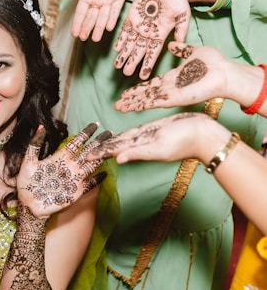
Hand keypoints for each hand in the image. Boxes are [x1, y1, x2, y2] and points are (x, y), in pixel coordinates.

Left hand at [16, 123, 110, 218]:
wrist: (28, 204)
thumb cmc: (26, 183)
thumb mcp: (28, 162)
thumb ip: (35, 145)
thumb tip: (41, 126)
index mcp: (59, 158)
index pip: (75, 143)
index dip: (85, 134)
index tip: (95, 125)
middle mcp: (69, 166)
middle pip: (87, 151)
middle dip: (98, 142)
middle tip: (109, 132)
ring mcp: (74, 179)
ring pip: (91, 165)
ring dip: (100, 157)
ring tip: (110, 149)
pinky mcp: (76, 192)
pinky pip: (91, 184)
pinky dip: (98, 179)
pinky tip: (105, 173)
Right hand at [61, 0, 129, 41]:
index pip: (80, 12)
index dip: (77, 23)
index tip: (74, 34)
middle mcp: (97, 0)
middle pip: (91, 17)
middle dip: (87, 28)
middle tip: (83, 38)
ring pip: (103, 17)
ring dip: (99, 28)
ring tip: (95, 38)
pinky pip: (116, 10)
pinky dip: (112, 18)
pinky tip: (109, 28)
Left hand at [87, 112, 220, 164]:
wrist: (205, 134)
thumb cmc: (185, 141)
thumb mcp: (159, 148)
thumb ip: (138, 153)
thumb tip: (118, 159)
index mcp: (140, 149)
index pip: (114, 151)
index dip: (99, 153)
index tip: (84, 158)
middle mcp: (142, 144)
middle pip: (116, 146)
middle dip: (100, 149)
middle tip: (84, 153)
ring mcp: (148, 138)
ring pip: (123, 140)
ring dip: (110, 143)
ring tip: (96, 145)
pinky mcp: (154, 131)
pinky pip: (134, 133)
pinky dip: (124, 135)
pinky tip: (119, 136)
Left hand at [114, 0, 192, 78]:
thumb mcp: (183, 14)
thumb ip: (181, 29)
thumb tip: (180, 42)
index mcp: (161, 34)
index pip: (153, 52)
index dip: (148, 64)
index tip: (143, 76)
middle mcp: (149, 32)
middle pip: (139, 50)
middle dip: (132, 61)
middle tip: (126, 73)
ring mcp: (140, 25)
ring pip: (130, 43)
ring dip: (124, 54)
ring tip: (117, 65)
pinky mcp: (132, 16)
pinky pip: (124, 30)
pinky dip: (120, 39)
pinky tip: (116, 49)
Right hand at [115, 41, 228, 111]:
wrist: (225, 73)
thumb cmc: (215, 63)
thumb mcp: (194, 51)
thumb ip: (182, 50)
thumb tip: (173, 45)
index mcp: (174, 78)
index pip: (152, 84)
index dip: (139, 87)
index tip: (128, 90)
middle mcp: (171, 88)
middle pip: (146, 94)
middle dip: (132, 98)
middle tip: (118, 102)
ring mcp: (172, 94)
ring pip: (147, 100)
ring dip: (133, 103)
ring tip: (119, 107)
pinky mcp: (174, 99)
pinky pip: (154, 102)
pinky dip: (141, 104)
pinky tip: (131, 106)